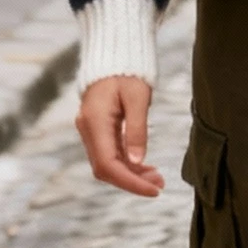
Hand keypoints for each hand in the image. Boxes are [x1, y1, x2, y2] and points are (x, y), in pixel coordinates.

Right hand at [75, 75, 163, 197]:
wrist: (113, 57)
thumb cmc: (127, 72)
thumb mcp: (138, 97)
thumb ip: (137, 129)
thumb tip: (136, 161)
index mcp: (95, 121)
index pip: (108, 164)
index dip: (130, 182)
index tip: (153, 190)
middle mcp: (87, 129)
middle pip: (105, 169)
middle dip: (132, 181)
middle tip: (159, 185)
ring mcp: (90, 130)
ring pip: (108, 164)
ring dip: (131, 174)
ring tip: (157, 178)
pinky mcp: (97, 130)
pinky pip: (110, 154)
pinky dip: (127, 164)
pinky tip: (145, 167)